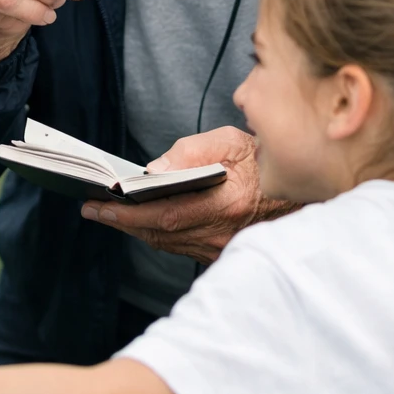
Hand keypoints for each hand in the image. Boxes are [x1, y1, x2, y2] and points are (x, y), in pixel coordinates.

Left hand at [80, 127, 291, 263]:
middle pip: (159, 234)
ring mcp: (222, 248)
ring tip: (109, 212)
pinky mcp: (222, 253)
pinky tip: (141, 219)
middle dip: (122, 222)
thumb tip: (153, 170)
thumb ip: (190, 152)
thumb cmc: (264, 160)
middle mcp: (222, 234)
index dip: (127, 214)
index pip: (164, 215)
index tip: (98, 205)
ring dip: (136, 229)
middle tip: (92, 208)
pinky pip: (181, 246)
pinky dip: (157, 233)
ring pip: (167, 243)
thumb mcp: (230, 140)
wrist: (302, 190)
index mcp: (226, 205)